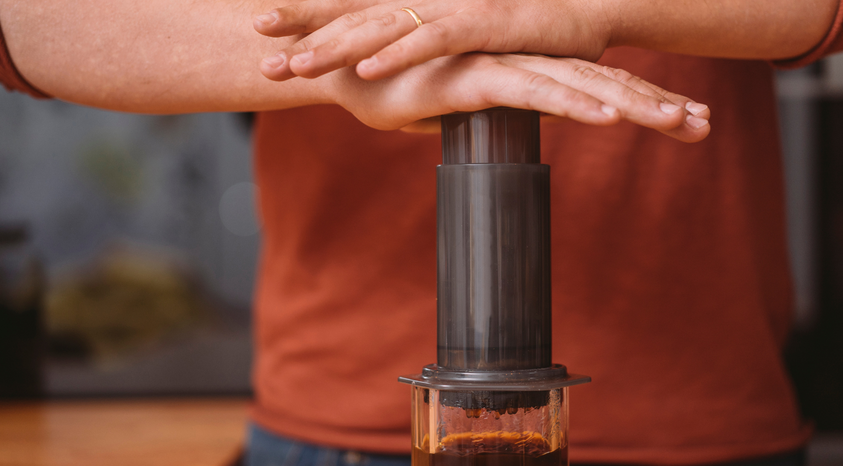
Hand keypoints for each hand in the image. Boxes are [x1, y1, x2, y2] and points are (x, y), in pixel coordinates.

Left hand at [254, 0, 609, 80]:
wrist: (583, 12)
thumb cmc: (521, 34)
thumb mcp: (461, 52)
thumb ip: (425, 62)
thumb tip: (391, 82)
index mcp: (416, 8)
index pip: (352, 12)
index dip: (307, 18)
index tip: (262, 32)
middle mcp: (427, 1)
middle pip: (355, 14)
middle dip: (305, 29)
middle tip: (259, 43)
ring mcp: (453, 9)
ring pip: (385, 26)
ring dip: (340, 45)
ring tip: (299, 64)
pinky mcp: (483, 23)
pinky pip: (433, 40)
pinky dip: (399, 55)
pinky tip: (367, 71)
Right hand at [315, 52, 709, 140]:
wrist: (345, 69)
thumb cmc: (402, 89)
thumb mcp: (460, 109)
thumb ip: (494, 114)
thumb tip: (507, 127)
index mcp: (527, 72)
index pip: (597, 87)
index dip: (643, 103)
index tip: (686, 124)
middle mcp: (524, 62)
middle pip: (604, 84)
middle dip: (657, 105)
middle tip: (704, 127)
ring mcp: (501, 65)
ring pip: (580, 86)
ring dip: (632, 105)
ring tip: (677, 123)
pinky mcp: (474, 78)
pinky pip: (532, 92)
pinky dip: (573, 104)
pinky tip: (608, 117)